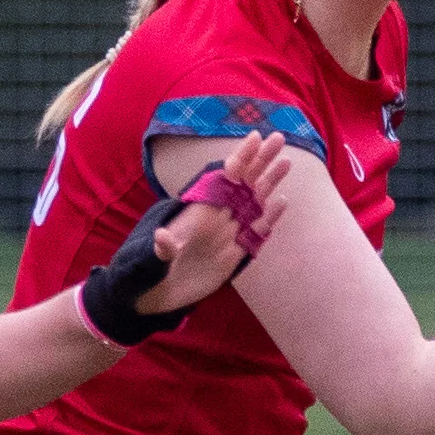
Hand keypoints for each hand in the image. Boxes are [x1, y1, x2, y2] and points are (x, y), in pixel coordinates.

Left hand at [136, 134, 294, 317]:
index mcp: (198, 210)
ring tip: (286, 161)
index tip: (255, 137)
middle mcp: (215, 217)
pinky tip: (282, 202)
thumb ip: (161, 249)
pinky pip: (256, 232)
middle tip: (280, 138)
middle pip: (243, 182)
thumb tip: (162, 239)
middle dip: (261, 160)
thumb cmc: (147, 271)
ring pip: (253, 202)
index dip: (240, 157)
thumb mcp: (152, 259)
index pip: (224, 177)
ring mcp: (226, 234)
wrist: (154, 297)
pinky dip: (269, 218)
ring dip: (269, 182)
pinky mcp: (234, 254)